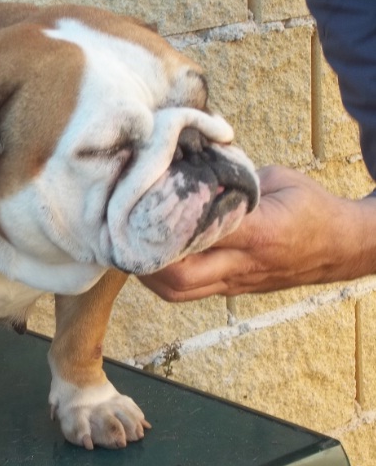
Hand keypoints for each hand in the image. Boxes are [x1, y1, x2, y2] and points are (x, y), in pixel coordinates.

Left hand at [139, 165, 375, 301]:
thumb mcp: (276, 180)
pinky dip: (162, 279)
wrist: (342, 247)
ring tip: (130, 247)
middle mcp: (243, 264)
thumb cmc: (311, 208)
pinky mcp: (232, 290)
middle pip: (179, 276)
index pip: (204, 232)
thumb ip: (234, 179)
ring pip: (178, 292)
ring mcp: (236, 282)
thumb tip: (191, 173)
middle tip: (124, 234)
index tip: (142, 204)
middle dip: (144, 258)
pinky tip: (150, 259)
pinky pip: (188, 292)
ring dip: (148, 273)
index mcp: (260, 233)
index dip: (167, 222)